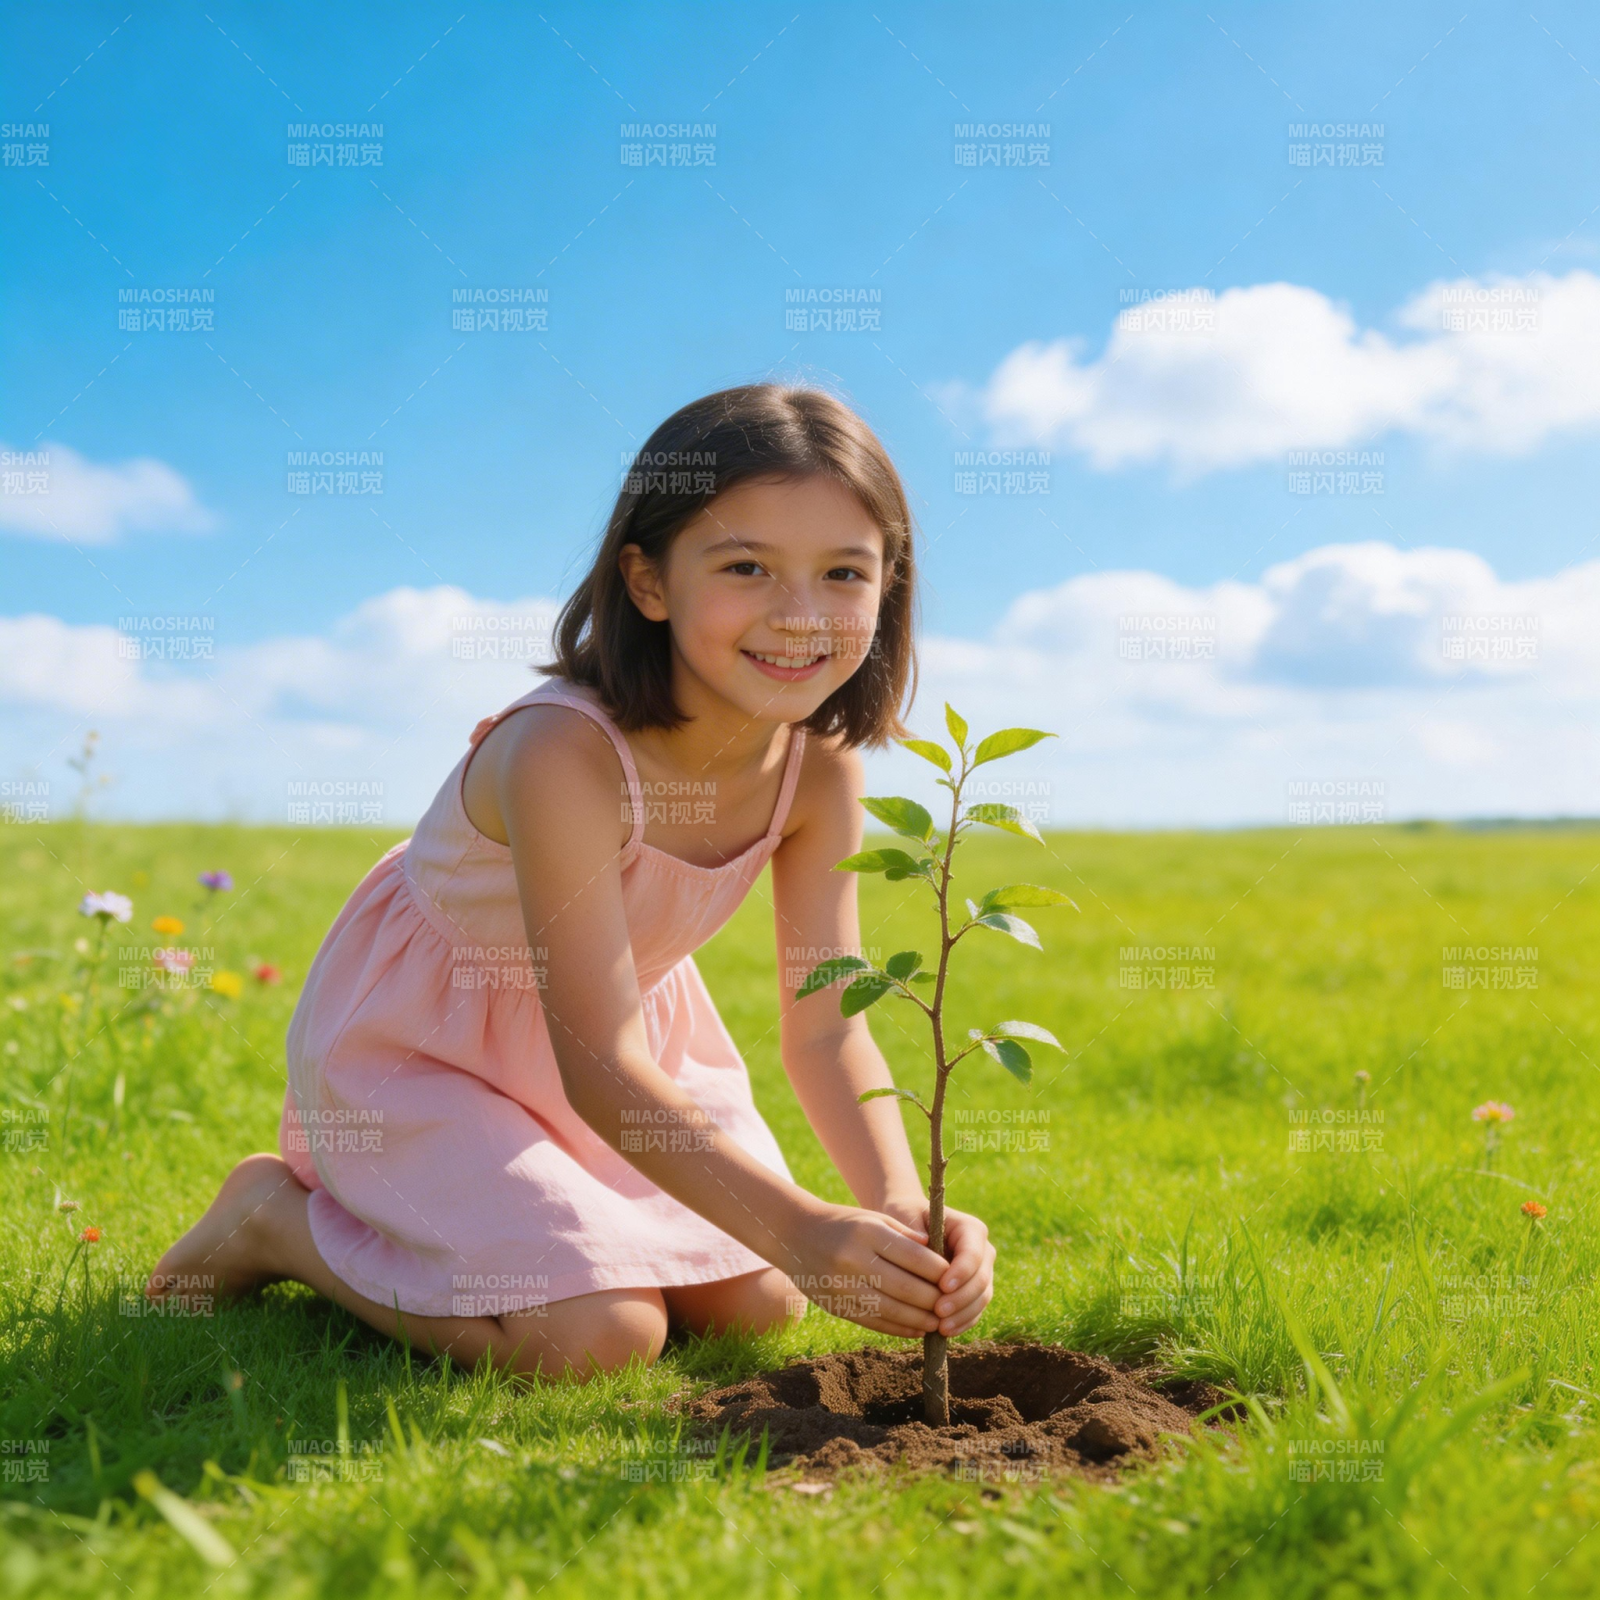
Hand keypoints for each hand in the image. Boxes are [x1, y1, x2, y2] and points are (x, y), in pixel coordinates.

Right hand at [791, 1205, 952, 1338]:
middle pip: (905, 1287)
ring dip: (920, 1319)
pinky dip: (899, 1328)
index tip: (955, 1277)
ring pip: (892, 1310)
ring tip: (939, 1321)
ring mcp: (842, 1287)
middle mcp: (853, 1260)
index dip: (938, 1271)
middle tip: (952, 1304)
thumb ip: (906, 1236)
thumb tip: (940, 1256)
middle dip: (934, 1299)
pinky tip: (916, 1328)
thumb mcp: (874, 1219)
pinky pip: (875, 1323)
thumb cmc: (844, 1224)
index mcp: (866, 1233)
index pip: (913, 1256)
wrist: (795, 1236)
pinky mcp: (837, 1307)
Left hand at [877, 1197, 995, 1337]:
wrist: (907, 1229)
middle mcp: (982, 1252)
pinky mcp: (973, 1293)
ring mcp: (980, 1274)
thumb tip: (924, 1244)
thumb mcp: (905, 1216)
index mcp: (970, 1229)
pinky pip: (974, 1311)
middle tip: (939, 1312)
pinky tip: (943, 1332)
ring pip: (981, 1298)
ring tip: (940, 1327)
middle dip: (962, 1298)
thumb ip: (914, 1230)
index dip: (962, 1271)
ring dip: (962, 1315)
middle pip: (981, 1279)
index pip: (973, 1252)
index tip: (943, 1286)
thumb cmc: (905, 1217)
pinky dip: (961, 1323)